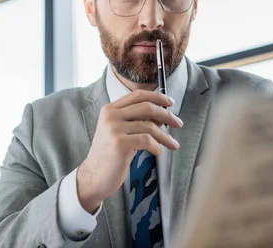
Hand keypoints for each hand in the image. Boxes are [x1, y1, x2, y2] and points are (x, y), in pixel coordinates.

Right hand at [76, 90, 182, 212]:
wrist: (93, 176)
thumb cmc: (109, 155)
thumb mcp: (120, 132)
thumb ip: (137, 121)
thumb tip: (162, 116)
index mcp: (110, 109)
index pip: (138, 95)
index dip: (157, 97)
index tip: (170, 103)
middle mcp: (111, 116)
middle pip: (147, 107)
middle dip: (167, 114)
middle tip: (178, 123)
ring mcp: (114, 129)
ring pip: (150, 126)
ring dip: (166, 136)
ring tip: (173, 144)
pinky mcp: (120, 143)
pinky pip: (147, 140)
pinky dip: (156, 146)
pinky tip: (157, 152)